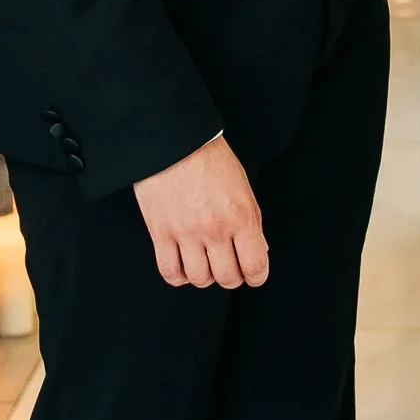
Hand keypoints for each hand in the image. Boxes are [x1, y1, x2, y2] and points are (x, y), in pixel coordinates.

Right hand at [134, 134, 269, 288]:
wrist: (175, 140)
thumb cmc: (211, 160)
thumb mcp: (243, 188)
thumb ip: (252, 222)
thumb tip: (259, 252)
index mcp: (241, 216)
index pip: (255, 266)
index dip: (257, 277)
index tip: (253, 275)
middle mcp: (215, 229)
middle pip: (227, 278)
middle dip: (232, 277)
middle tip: (228, 266)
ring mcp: (186, 233)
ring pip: (199, 279)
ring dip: (205, 276)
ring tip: (204, 263)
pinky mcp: (160, 232)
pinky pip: (170, 272)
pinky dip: (179, 276)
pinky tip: (183, 266)